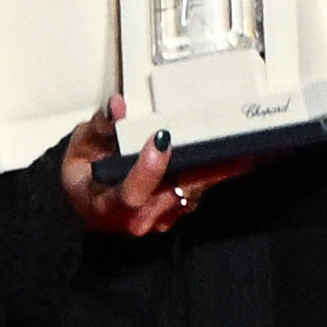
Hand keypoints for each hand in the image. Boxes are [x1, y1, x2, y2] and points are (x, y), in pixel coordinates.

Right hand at [60, 94, 253, 235]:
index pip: (131, 194)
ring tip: (246, 150)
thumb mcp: (80, 146)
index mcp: (104, 206)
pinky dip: (217, 175)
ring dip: (219, 172)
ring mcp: (158, 220)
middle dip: (201, 169)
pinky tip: (240, 160)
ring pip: (191, 194)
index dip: (148, 169)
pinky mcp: (175, 214)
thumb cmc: (82, 175)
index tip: (161, 139)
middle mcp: (135, 220)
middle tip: (226, 145)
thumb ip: (100, 126)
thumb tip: (119, 107)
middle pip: (172, 194)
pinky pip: (198, 194)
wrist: (84, 202)